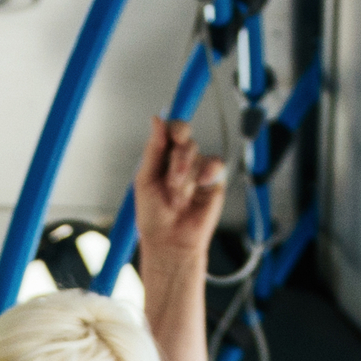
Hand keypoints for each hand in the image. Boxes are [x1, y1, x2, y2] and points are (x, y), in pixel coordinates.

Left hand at [137, 117, 231, 360]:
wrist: (171, 242)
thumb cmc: (153, 216)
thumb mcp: (145, 179)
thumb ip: (154, 149)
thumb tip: (157, 118)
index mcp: (162, 158)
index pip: (170, 130)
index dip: (173, 128)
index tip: (172, 134)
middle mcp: (181, 161)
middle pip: (185, 137)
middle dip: (176, 158)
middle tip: (171, 180)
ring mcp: (198, 170)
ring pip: (197, 152)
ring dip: (185, 173)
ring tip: (178, 196)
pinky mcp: (214, 181)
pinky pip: (215, 164)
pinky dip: (205, 173)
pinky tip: (199, 186)